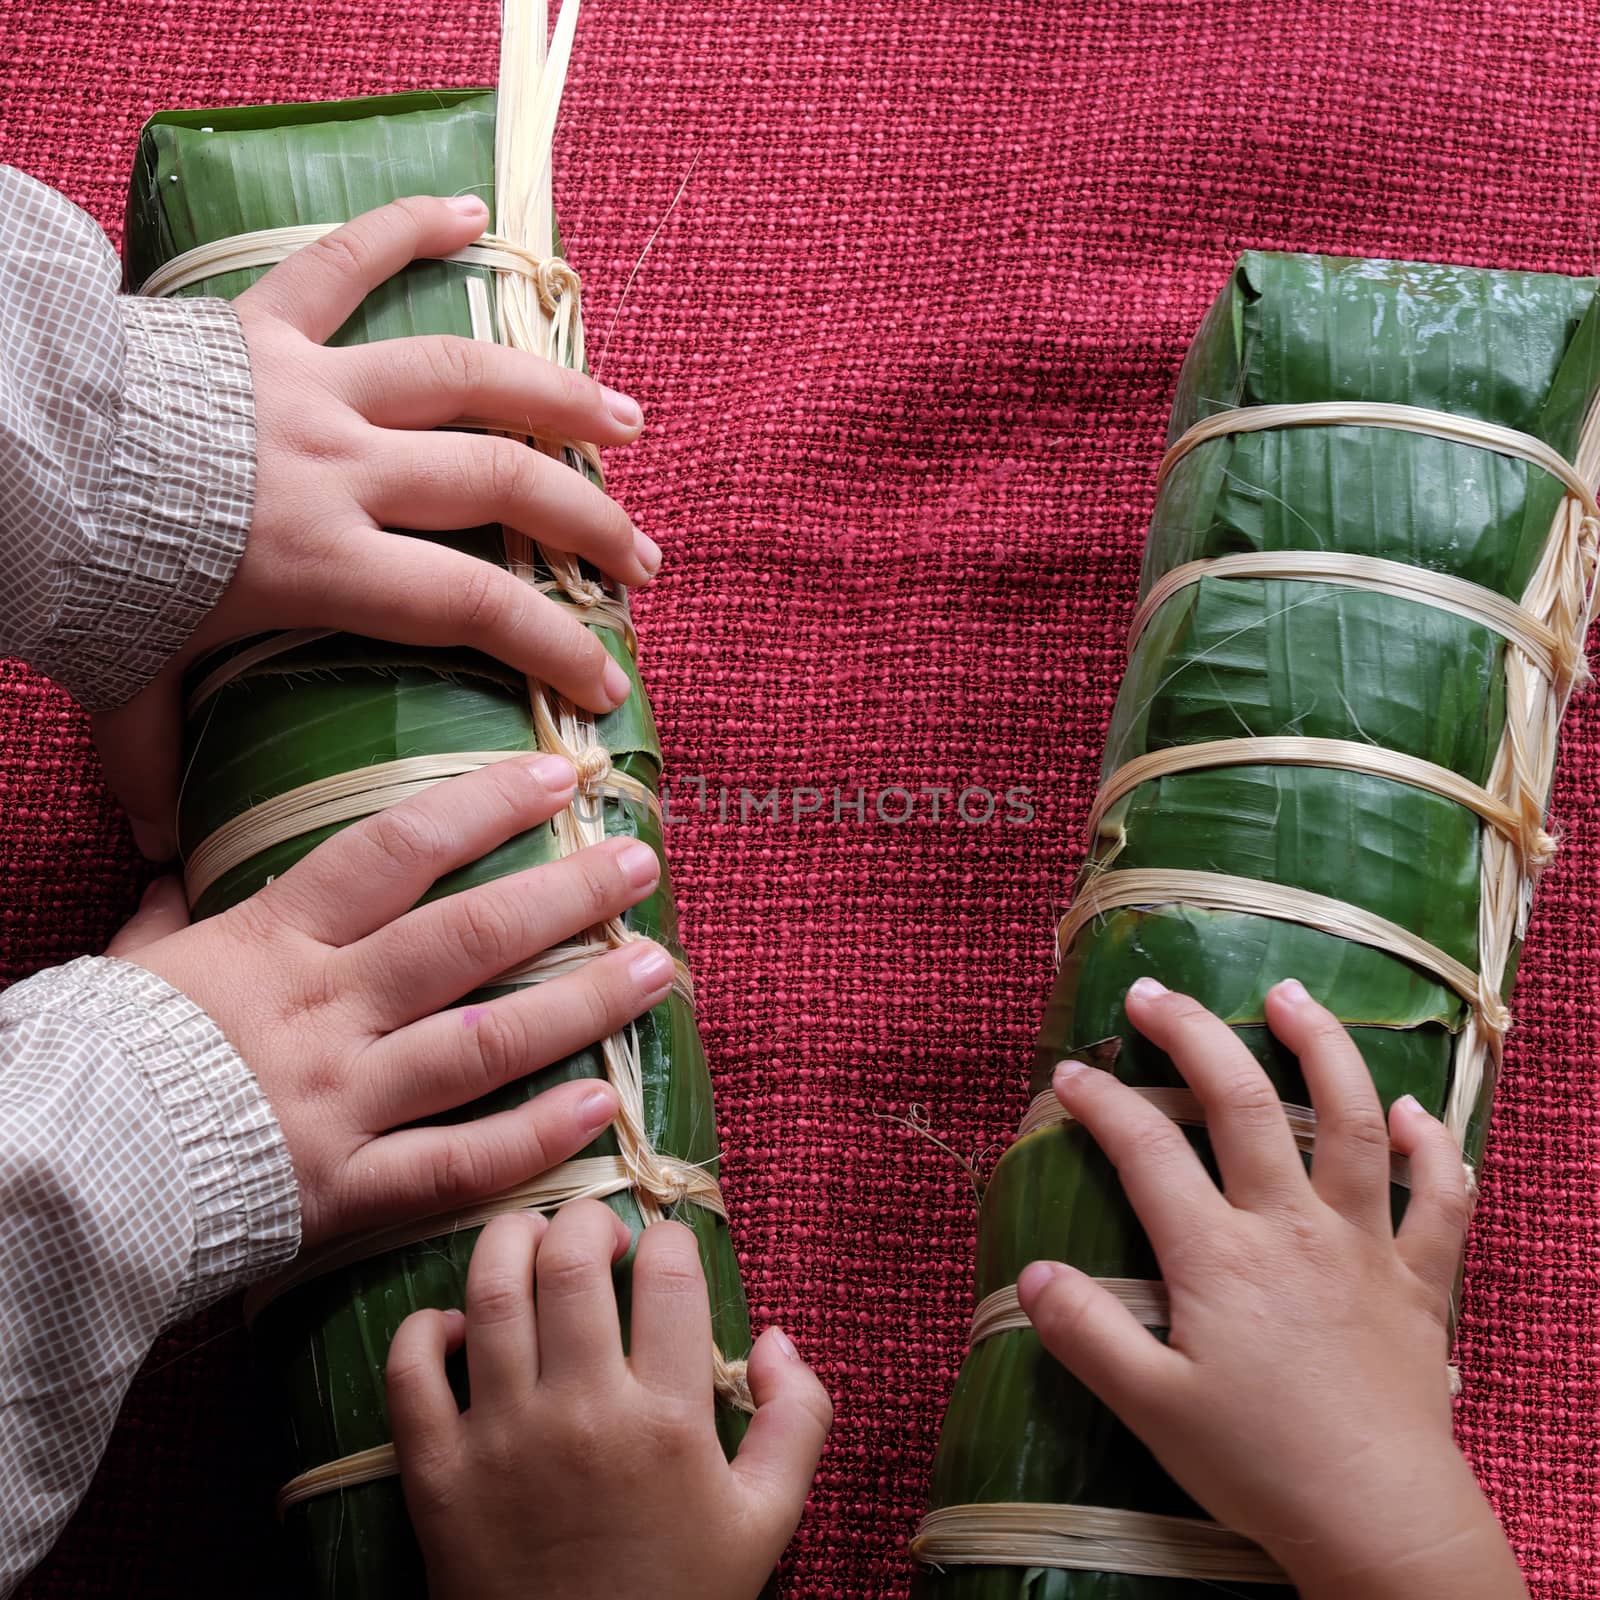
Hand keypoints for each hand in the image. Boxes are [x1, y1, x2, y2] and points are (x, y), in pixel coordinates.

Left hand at [94, 193, 656, 856]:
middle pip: (501, 486)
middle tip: (643, 560)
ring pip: (465, 378)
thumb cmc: (75, 571)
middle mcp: (343, 468)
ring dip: (557, 396)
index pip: (473, 608)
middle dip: (587, 525)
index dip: (554, 646)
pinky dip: (410, 230)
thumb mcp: (119, 682)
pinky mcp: (266, 324)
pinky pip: (347, 264)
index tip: (607, 681)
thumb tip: (159, 863)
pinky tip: (474, 216)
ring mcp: (314, 387)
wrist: (7, 447)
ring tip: (626, 422)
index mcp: (324, 561)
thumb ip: (149, 765)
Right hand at [112, 755, 674, 1249]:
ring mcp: (342, 1100)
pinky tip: (603, 1109)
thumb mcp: (125, 967)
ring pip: (485, 1042)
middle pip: (466, 938)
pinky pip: (458, 1161)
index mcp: (273, 942)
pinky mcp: (347, 1188)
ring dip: (582, 1004)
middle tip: (641, 864)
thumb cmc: (90, 1063)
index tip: (557, 778)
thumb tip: (169, 874)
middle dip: (565, 895)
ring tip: (656, 969)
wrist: (51, 1182)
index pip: (396, 851)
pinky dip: (534, 1139)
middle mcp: (324, 1011)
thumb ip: (166, 920)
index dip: (484, 807)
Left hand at [387, 1201, 832, 1599]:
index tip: (667, 1250)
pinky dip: (425, 1328)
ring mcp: (502, 1439)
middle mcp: (583, 1411)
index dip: (672, 1238)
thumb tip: (777, 1336)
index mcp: (668, 1419)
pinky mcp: (437, 1474)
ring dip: (511, 1241)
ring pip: (493, 1290)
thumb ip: (798, 1418)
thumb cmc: (678, 1597)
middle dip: (589, 1219)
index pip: (671, 1273)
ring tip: (532, 1245)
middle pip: (573, 1259)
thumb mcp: (767, 1520)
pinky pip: (410, 1369)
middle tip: (599, 1234)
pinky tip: (459, 1328)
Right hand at [1017, 977, 1525, 1599]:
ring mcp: (1364, 1245)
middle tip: (1154, 993)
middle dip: (1193, 1037)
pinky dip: (1433, 1148)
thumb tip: (1029, 1270)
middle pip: (1243, 1105)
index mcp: (1219, 1256)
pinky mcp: (1419, 1279)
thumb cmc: (1259, 1464)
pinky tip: (1410, 1111)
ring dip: (1321, 1049)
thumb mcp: (1151, 1408)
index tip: (1069, 1072)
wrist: (1380, 1523)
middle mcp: (1291, 1228)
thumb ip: (1087, 1333)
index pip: (1146, 1152)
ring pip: (1349, 1123)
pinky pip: (1440, 1200)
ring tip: (1289, 994)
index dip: (1101, 1102)